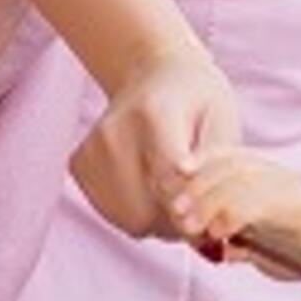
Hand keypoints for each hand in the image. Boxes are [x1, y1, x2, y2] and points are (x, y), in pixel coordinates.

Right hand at [69, 41, 242, 240]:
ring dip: (158, 220)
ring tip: (175, 190)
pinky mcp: (78, 165)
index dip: (191, 208)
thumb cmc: (198, 101)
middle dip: (176, 220)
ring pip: (128, 220)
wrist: (155, 75)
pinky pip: (113, 215)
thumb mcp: (222, 122)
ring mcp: (90, 149)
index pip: (168, 177)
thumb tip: (202, 226)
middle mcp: (113, 131)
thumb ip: (216, 171)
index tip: (208, 221)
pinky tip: (151, 186)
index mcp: (154, 113)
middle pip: (144, 210)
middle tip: (198, 204)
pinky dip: (137, 212)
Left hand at [163, 144, 300, 271]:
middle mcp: (279, 177)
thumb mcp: (266, 248)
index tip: (179, 173)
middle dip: (199, 185)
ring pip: (239, 182)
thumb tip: (223, 252)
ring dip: (208, 202)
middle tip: (176, 209)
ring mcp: (286, 189)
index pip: (232, 157)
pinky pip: (255, 205)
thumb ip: (245, 244)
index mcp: (271, 178)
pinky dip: (230, 216)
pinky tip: (218, 233)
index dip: (204, 161)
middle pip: (231, 166)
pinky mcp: (292, 207)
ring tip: (190, 225)